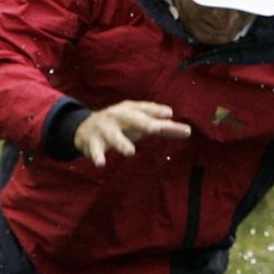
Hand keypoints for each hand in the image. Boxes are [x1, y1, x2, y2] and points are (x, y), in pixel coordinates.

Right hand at [74, 100, 191, 165]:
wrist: (84, 127)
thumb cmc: (122, 125)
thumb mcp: (140, 124)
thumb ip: (164, 128)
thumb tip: (188, 131)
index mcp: (131, 110)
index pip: (146, 110)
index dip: (156, 111)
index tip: (169, 114)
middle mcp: (118, 117)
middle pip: (132, 119)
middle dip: (143, 123)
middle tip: (156, 129)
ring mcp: (105, 129)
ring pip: (114, 136)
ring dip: (121, 143)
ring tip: (130, 152)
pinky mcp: (93, 142)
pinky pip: (95, 151)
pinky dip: (97, 157)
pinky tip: (101, 164)